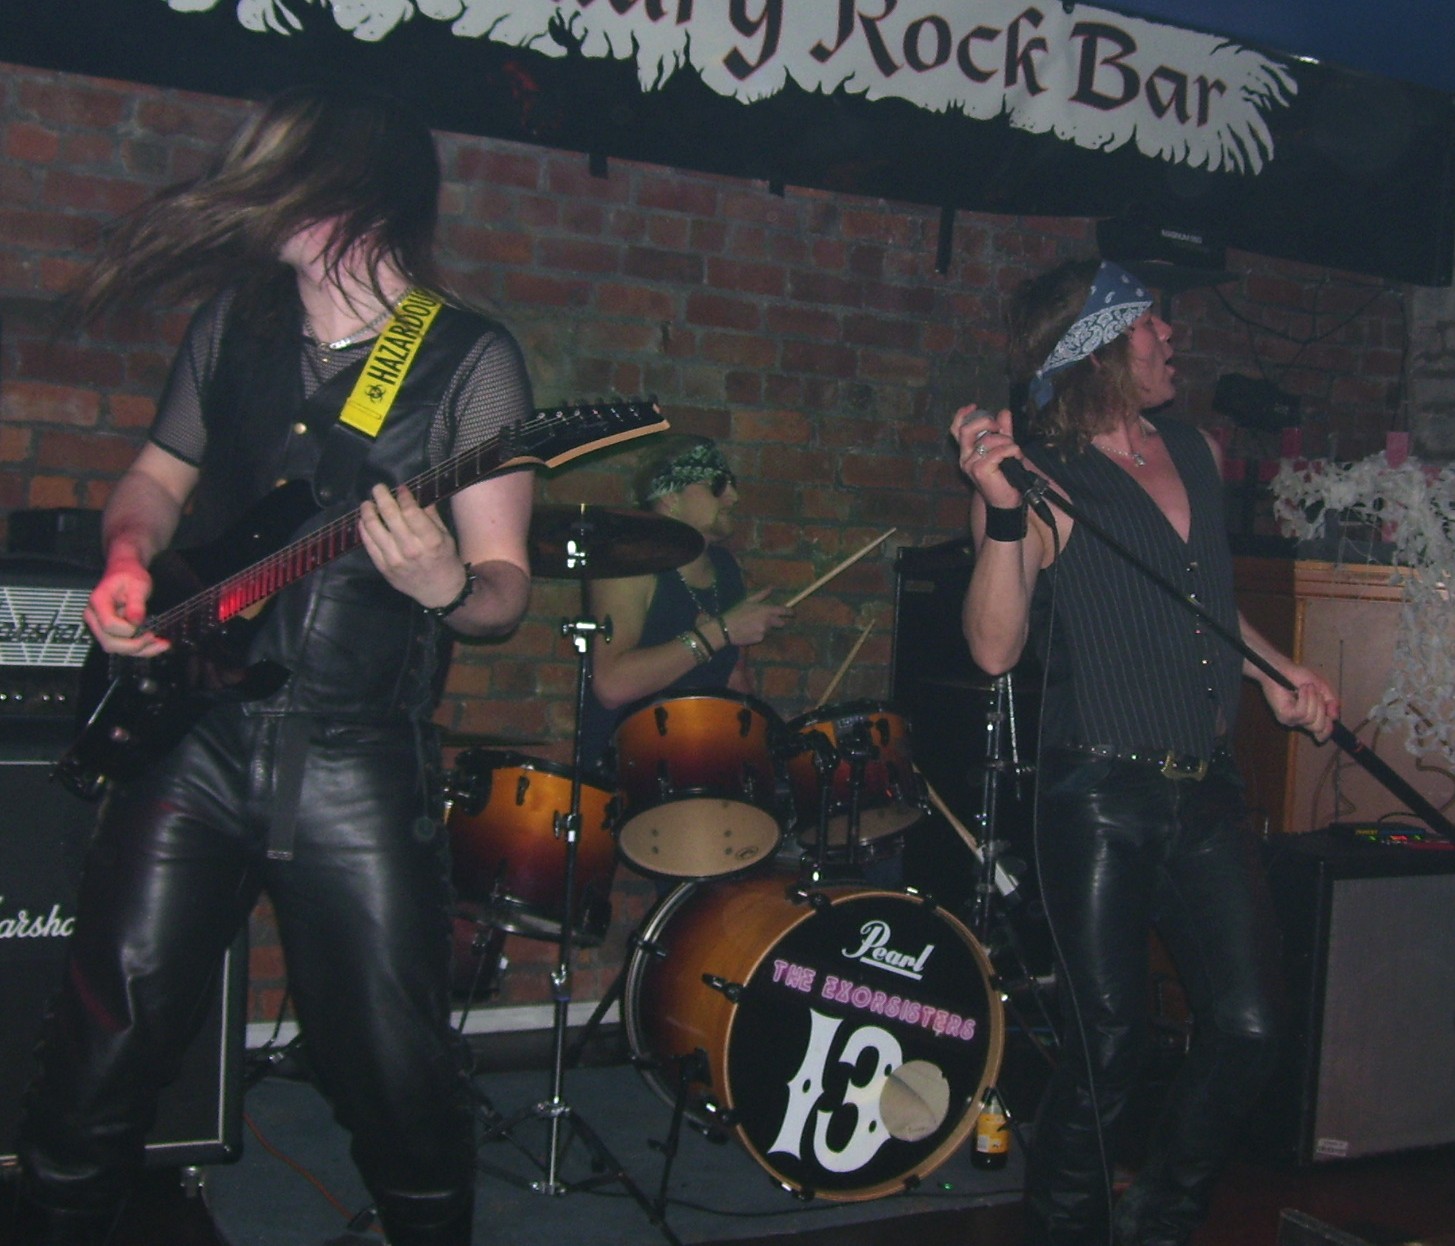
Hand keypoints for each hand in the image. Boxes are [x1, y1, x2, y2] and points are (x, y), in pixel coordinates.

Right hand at [83, 554, 168, 656]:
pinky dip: (141, 649)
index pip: (109, 625)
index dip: (127, 628)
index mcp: (98, 602)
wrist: (124, 572)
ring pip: (116, 648)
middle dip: (135, 645)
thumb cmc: (129, 575)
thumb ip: (136, 603)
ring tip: (162, 645)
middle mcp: (94, 617)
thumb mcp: (138, 584)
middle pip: (109, 642)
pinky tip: (157, 646)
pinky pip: (123, 646)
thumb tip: (135, 621)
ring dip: (141, 650)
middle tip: (155, 638)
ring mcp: (100, 626)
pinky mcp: (110, 632)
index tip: (142, 621)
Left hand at [357, 482, 469, 609]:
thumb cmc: (446, 561)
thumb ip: (431, 517)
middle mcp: (411, 550)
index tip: (400, 487)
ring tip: (367, 503)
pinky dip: (364, 530)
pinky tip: (363, 521)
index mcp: (431, 541)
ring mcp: (394, 560)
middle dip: (382, 497)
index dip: (403, 496)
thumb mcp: (446, 537)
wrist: (440, 593)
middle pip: (390, 517)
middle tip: (378, 487)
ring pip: (374, 529)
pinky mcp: (383, 568)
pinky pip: (369, 545)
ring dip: (368, 512)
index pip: (411, 512)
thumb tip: (418, 496)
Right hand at [721, 587, 791, 645]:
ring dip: (766, 627)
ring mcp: (764, 631)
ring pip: (770, 629)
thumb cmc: (736, 612)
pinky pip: (763, 636)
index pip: (783, 611)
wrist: (725, 628)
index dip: (789, 612)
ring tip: (753, 624)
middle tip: (768, 619)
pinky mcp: (760, 639)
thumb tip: (772, 588)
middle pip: (780, 623)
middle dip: (777, 621)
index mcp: (765, 610)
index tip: (792, 613)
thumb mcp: (748, 601)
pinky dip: (759, 633)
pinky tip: (749, 631)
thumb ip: (762, 595)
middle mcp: (767, 621)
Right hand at [949, 404, 1024, 509]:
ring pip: (986, 440)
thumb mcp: (1004, 447)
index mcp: (967, 451)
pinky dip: (1010, 450)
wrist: (1006, 500)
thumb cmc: (1004, 475)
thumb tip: (1003, 412)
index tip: (973, 406)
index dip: (962, 415)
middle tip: (999, 428)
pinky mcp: (979, 471)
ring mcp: (970, 465)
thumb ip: (1003, 431)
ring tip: (1014, 450)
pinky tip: (1015, 456)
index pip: (956, 429)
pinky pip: (996, 452)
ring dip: (1005, 441)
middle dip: (985, 422)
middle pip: (966, 430)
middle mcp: (964, 457)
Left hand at [1265, 666, 1339, 741]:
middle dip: (1322, 707)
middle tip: (1315, 691)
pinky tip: (1300, 689)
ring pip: (1311, 719)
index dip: (1329, 728)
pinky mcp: (1284, 715)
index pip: (1322, 734)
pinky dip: (1305, 699)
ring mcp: (1291, 720)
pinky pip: (1301, 713)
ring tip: (1306, 686)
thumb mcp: (1322, 688)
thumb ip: (1331, 702)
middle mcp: (1301, 722)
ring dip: (1313, 699)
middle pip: (1320, 728)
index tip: (1329, 713)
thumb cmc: (1298, 676)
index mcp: (1311, 717)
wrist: (1279, 668)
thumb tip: (1335, 717)